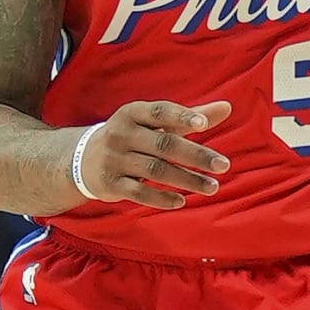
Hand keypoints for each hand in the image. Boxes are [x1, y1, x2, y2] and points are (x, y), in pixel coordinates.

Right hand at [73, 101, 231, 210]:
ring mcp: (114, 159)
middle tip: (224, 166)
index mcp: (132, 113)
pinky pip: (139, 193)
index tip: (203, 125)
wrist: (82, 159)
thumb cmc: (132, 137)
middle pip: (164, 145)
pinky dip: (161, 198)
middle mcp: (121, 134)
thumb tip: (227, 108)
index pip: (159, 112)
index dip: (180, 116)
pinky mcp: (111, 183)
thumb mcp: (154, 123)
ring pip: (156, 171)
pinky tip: (182, 201)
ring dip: (187, 180)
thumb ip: (190, 117)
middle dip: (196, 156)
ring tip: (212, 187)